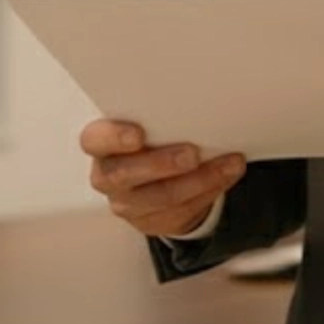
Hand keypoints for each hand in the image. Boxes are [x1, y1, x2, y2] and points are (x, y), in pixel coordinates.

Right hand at [79, 119, 245, 237]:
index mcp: (101, 143)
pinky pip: (183, 210)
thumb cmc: (152, 139)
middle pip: (126, 174)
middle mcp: (108, 175)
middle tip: (192, 154)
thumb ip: (159, 116)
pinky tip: (226, 175)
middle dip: (163, 164)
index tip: (138, 134)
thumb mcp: (149, 124)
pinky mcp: (151, 222)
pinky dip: (210, 190)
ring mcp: (127, 203)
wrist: (155, 177)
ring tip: (228, 164)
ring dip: (201, 179)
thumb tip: (197, 102)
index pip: (94, 139)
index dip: (114, 137)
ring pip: (162, 197)